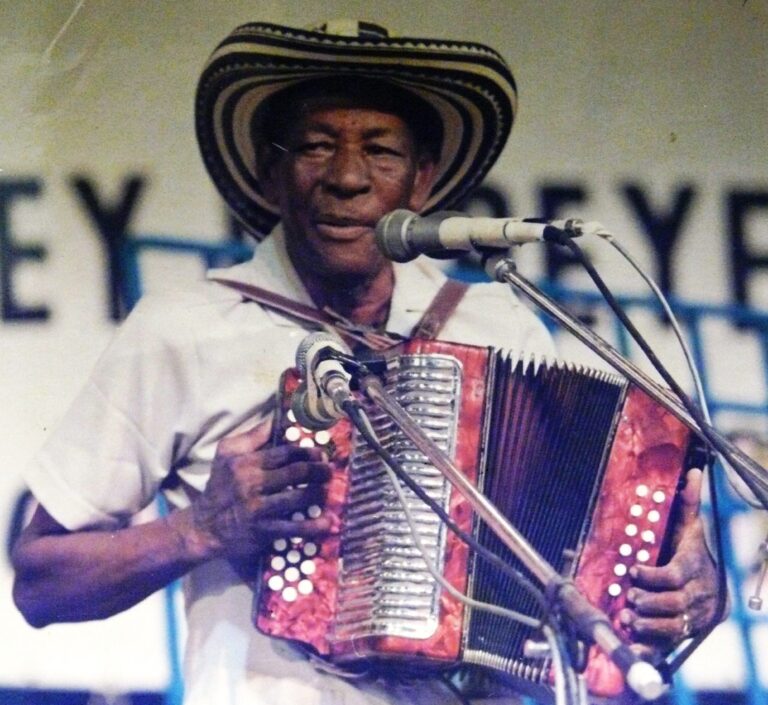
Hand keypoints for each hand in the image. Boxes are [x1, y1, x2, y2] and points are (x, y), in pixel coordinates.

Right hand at [190, 418, 331, 558]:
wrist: (204, 527)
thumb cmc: (220, 487)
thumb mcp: (227, 454)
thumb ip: (253, 436)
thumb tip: (277, 420)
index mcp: (246, 463)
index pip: (285, 453)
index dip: (307, 452)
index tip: (319, 454)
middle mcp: (253, 484)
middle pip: (296, 473)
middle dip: (319, 470)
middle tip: (329, 471)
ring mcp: (259, 509)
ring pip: (299, 498)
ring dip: (320, 493)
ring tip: (327, 490)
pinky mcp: (264, 532)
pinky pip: (294, 528)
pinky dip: (314, 525)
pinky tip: (328, 522)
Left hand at [619, 468, 722, 655]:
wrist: (716, 592)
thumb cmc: (695, 555)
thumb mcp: (691, 529)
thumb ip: (687, 504)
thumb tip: (692, 471)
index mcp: (693, 570)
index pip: (674, 575)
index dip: (653, 576)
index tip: (634, 570)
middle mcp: (695, 597)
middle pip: (673, 604)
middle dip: (649, 602)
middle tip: (628, 597)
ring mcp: (691, 618)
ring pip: (672, 627)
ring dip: (648, 625)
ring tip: (628, 617)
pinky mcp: (682, 635)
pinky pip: (668, 647)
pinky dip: (650, 649)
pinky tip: (633, 645)